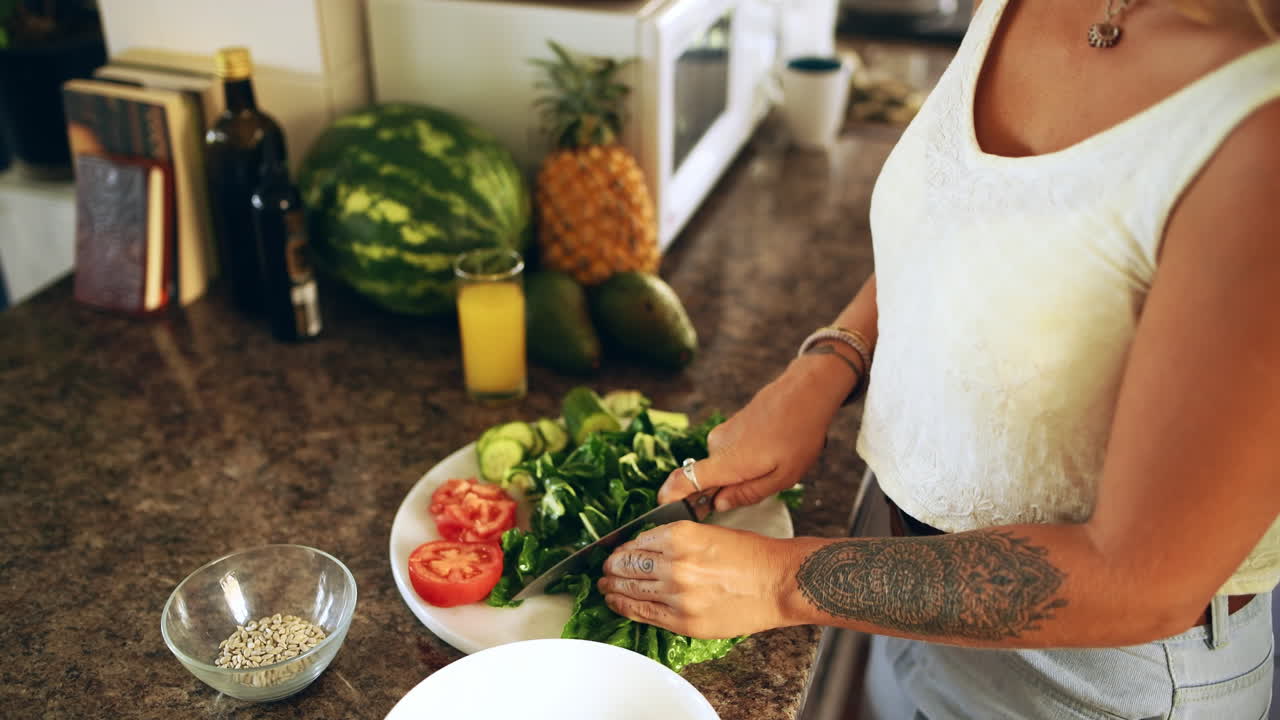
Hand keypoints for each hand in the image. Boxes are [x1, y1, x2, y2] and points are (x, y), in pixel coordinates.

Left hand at [598, 521, 796, 637]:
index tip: (617, 552)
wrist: (780, 582)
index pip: (637, 542)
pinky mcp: (684, 621)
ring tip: (604, 586)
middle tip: (605, 569)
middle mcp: (675, 564)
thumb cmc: (752, 555)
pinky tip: (616, 603)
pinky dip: (626, 608)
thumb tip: (646, 549)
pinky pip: (644, 614)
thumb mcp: (708, 532)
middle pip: (628, 565)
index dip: (622, 549)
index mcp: (681, 536)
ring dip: (613, 587)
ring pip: (631, 590)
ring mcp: (678, 595)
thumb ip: (675, 540)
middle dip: (612, 567)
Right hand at [659, 358, 846, 510]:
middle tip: (755, 489)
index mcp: (727, 462)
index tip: (669, 511)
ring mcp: (722, 434)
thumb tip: (720, 505)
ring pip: (721, 466)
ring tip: (771, 465)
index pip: (683, 481)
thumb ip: (747, 494)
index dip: (670, 498)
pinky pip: (727, 453)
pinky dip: (742, 460)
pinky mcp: (729, 426)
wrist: (806, 392)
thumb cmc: (799, 432)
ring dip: (738, 474)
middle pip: (704, 479)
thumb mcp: (782, 477)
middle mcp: (717, 446)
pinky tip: (769, 453)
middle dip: (723, 491)